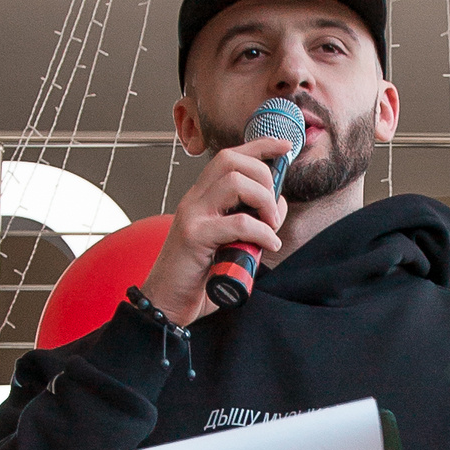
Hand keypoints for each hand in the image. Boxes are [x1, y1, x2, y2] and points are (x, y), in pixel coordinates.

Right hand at [144, 138, 292, 324]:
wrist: (165, 305)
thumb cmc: (197, 278)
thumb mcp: (229, 244)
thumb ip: (250, 224)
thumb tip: (277, 206)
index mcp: (201, 198)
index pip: (229, 157)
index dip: (259, 145)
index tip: (283, 146)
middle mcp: (194, 200)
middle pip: (232, 160)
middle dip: (264, 176)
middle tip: (273, 210)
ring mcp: (192, 216)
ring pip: (235, 182)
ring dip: (263, 201)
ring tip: (270, 226)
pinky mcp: (193, 237)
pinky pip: (237, 223)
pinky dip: (261, 232)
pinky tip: (267, 246)